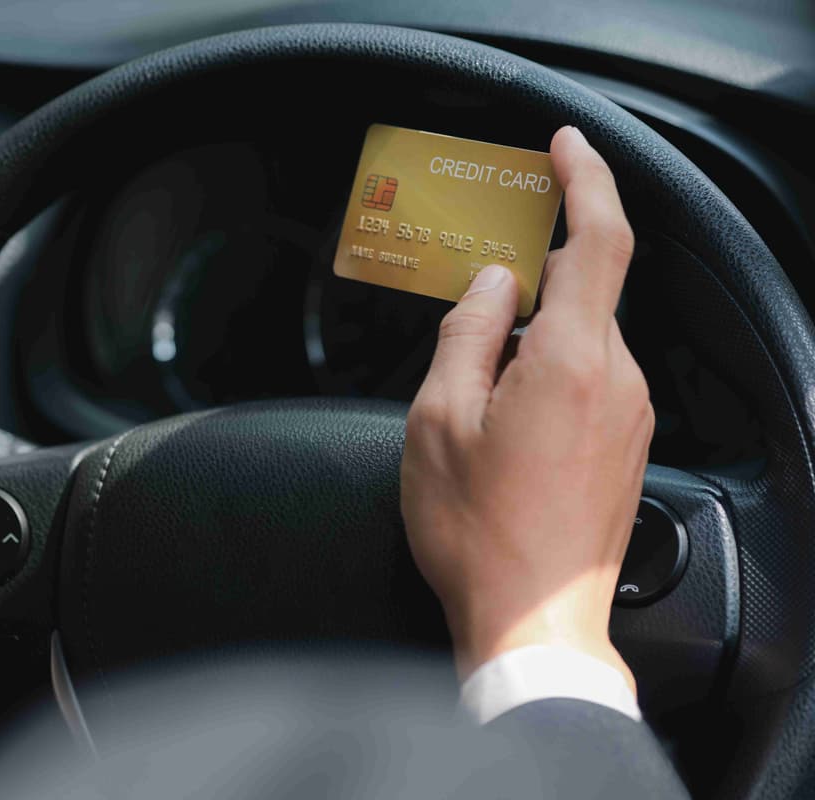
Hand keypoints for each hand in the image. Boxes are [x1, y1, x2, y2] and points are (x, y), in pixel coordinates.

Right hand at [401, 126, 650, 690]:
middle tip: (482, 278)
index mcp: (570, 362)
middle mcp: (618, 380)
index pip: (598, 241)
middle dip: (540, 270)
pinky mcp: (628, 445)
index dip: (585, 180)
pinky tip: (508, 407)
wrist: (535, 624)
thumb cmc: (477, 531)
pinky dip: (553, 365)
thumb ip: (468, 333)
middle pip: (588, 288)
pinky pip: (594, 376)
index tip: (566, 146)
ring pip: (586, 337)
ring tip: (478, 373)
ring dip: (538, 330)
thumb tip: (493, 284)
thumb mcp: (438, 421)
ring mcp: (631, 415)